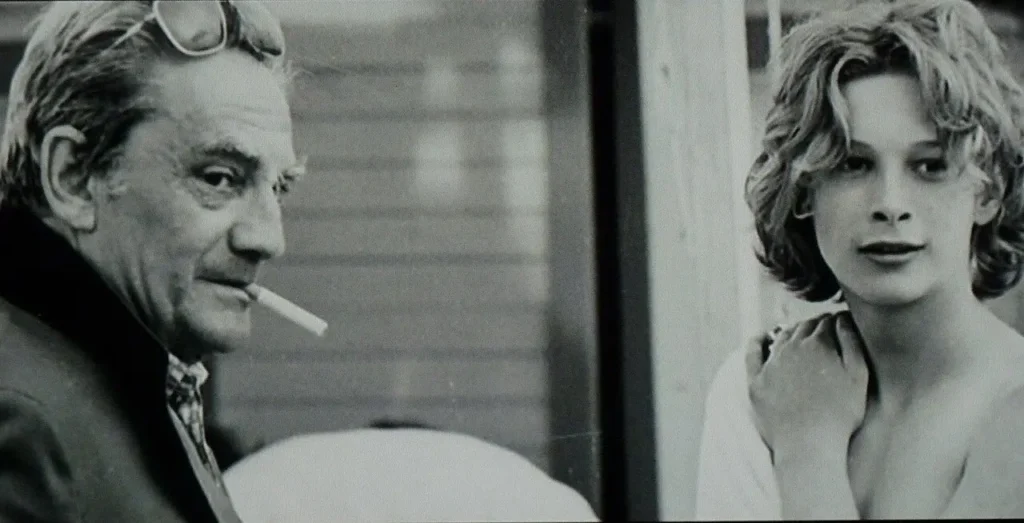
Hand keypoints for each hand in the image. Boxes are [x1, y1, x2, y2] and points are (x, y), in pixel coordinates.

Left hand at [745, 311, 869, 456]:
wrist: (808, 445)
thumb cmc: (840, 415)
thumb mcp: (858, 376)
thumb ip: (852, 343)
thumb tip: (843, 318)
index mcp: (818, 344)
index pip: (827, 323)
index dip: (835, 322)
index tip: (840, 324)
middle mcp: (792, 348)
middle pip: (804, 327)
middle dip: (816, 325)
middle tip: (824, 329)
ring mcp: (771, 363)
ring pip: (782, 337)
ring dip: (793, 332)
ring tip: (801, 335)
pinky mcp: (755, 381)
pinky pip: (752, 353)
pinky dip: (757, 340)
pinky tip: (762, 336)